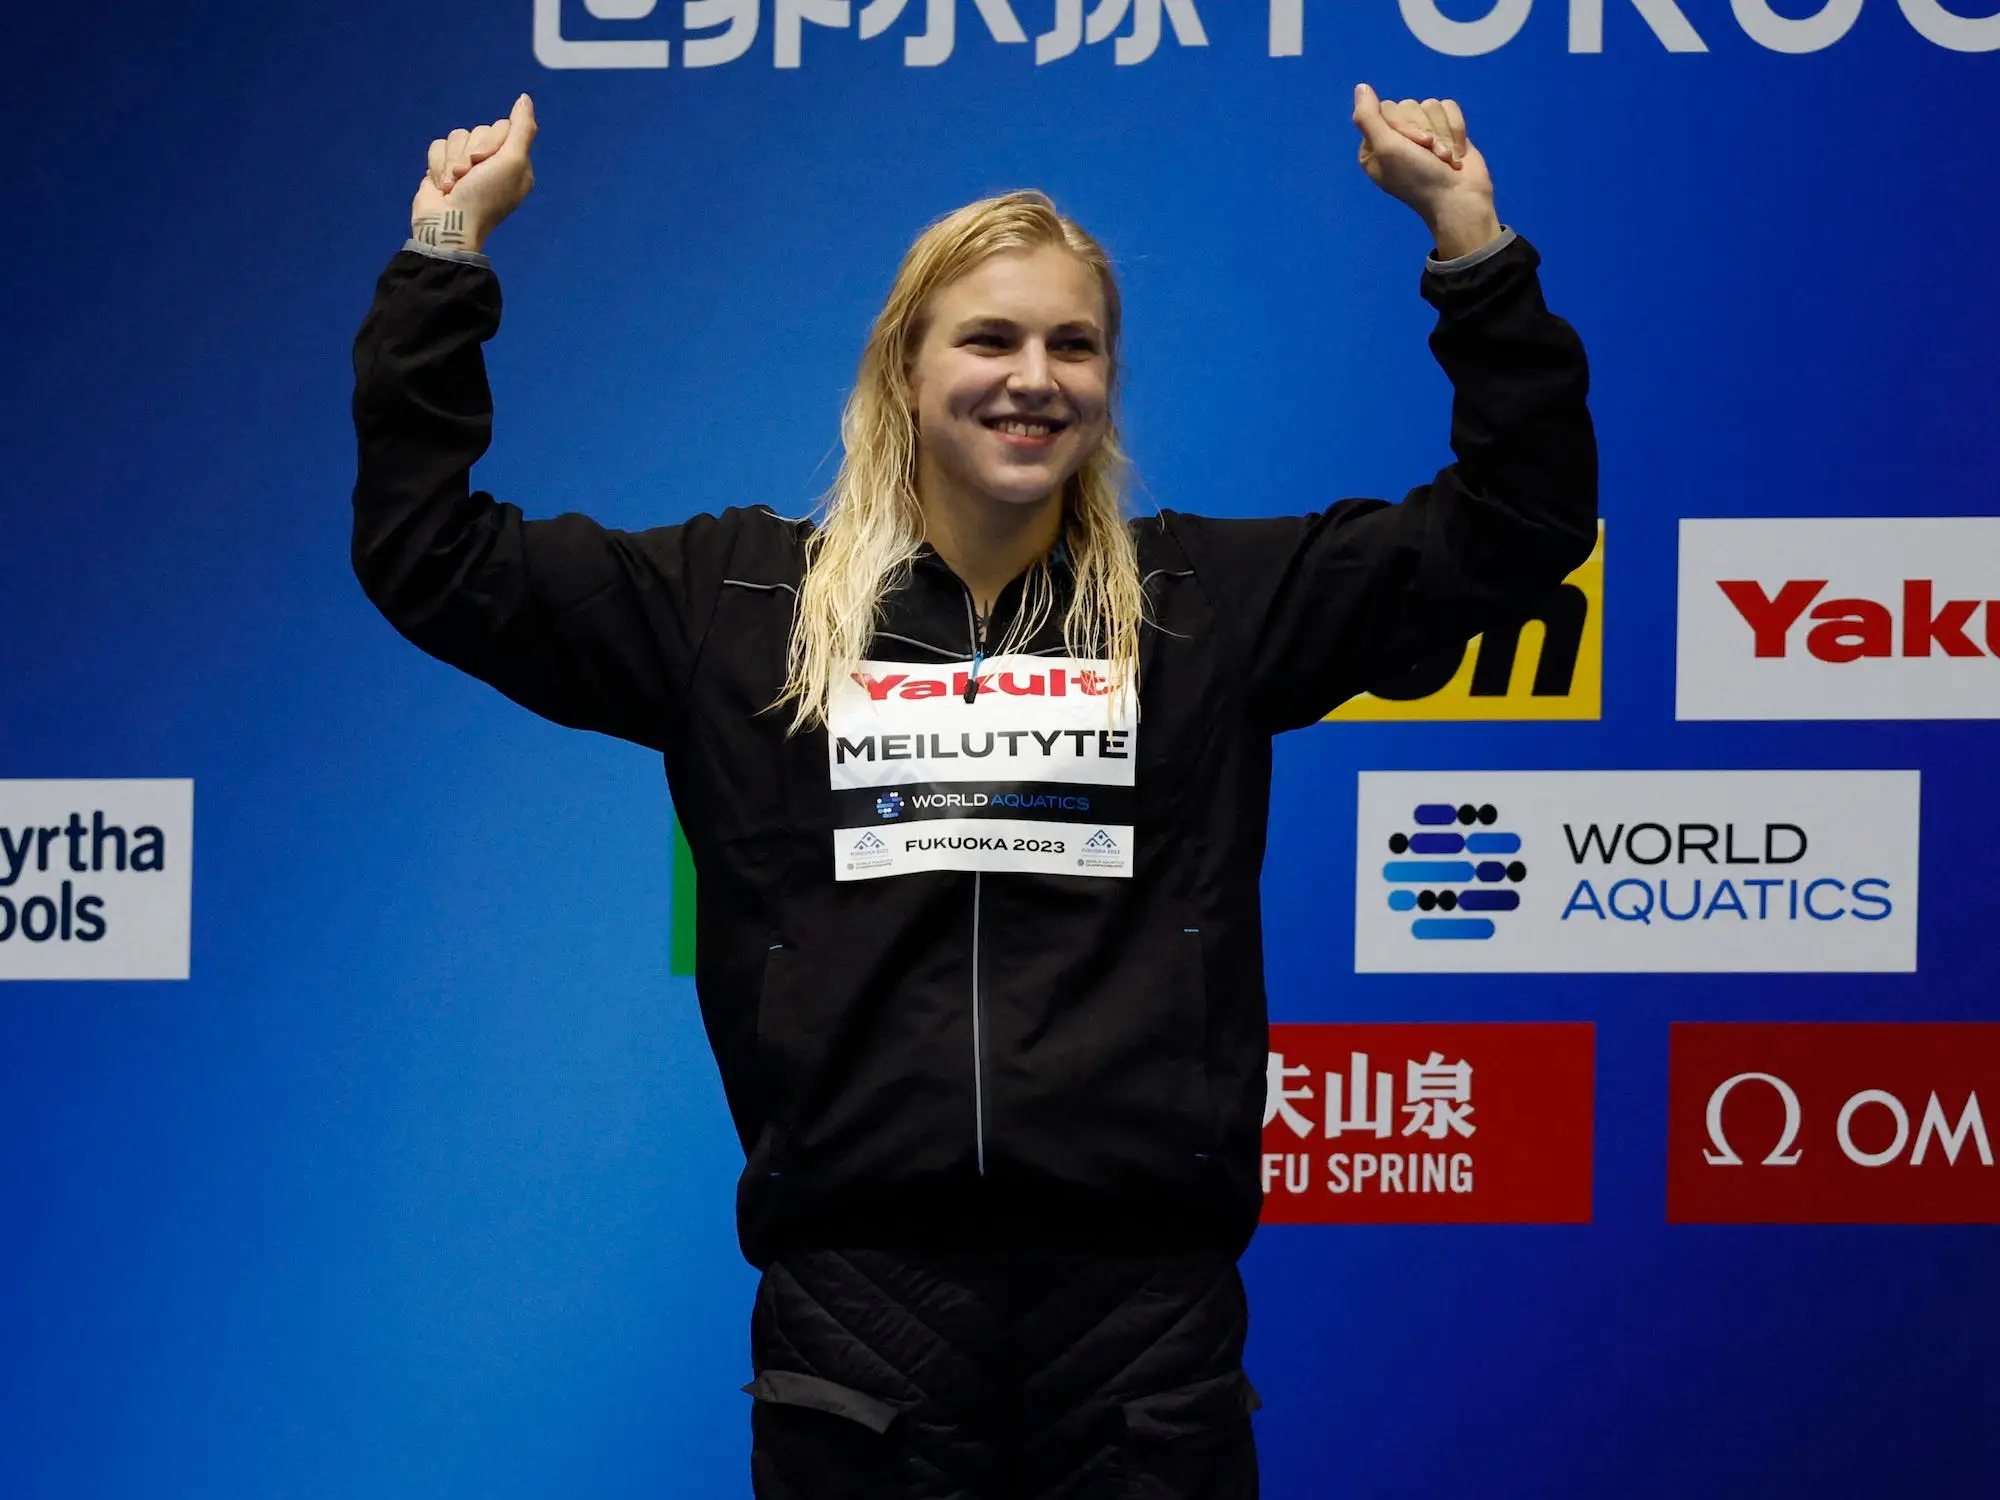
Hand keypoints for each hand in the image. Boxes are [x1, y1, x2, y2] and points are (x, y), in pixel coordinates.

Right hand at [409, 94, 537, 253]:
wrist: (447, 224)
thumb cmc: (484, 197)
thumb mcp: (512, 162)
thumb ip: (522, 128)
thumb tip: (525, 98)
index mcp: (515, 162)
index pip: (502, 126)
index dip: (490, 140)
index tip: (486, 161)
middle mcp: (493, 162)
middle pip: (477, 130)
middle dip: (468, 153)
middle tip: (468, 177)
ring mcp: (467, 164)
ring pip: (456, 136)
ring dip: (451, 162)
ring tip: (454, 185)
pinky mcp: (444, 166)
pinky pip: (438, 145)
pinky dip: (438, 166)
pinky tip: (443, 186)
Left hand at [1352, 84, 1500, 257]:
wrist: (1459, 197)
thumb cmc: (1418, 178)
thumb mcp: (1386, 148)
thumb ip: (1368, 117)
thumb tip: (1361, 87)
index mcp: (1375, 144)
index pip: (1387, 108)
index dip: (1403, 124)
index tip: (1410, 147)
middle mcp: (1396, 137)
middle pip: (1409, 105)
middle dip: (1424, 131)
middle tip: (1428, 155)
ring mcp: (1423, 132)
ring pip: (1431, 105)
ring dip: (1442, 134)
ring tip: (1443, 159)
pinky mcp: (1446, 129)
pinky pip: (1449, 107)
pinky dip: (1456, 130)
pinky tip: (1455, 152)